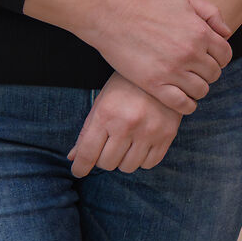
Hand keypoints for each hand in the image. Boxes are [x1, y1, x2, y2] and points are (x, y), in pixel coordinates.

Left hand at [67, 73, 182, 177]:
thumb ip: (87, 132)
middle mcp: (128, 124)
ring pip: (128, 166)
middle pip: (108, 163)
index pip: (88, 154)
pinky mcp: (168, 134)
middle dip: (104, 158)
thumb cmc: (125, 86)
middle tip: (108, 146)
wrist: (161, 70)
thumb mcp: (102, 103)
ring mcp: (150, 130)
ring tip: (126, 144)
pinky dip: (142, 159)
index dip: (80, 167)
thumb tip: (73, 158)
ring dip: (123, 160)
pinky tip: (141, 144)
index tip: (79, 171)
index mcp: (107, 115)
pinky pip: (150, 163)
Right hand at [80, 0, 233, 114]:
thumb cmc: (148, 5)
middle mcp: (190, 52)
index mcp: (200, 32)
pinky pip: (182, 104)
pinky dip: (187, 105)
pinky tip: (182, 99)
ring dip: (198, 88)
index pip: (225, 55)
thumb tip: (226, 33)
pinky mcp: (154, 84)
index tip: (208, 58)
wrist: (112, 15)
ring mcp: (172, 70)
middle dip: (208, 72)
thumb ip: (210, 13)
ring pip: (201, 90)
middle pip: (214, 74)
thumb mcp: (184, 0)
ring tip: (187, 83)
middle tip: (195, 70)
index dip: (219, 57)